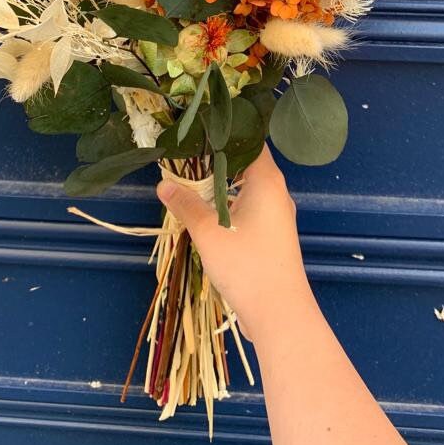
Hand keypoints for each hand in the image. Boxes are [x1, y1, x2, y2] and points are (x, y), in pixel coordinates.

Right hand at [156, 145, 313, 339]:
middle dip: (216, 160)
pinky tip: (208, 213)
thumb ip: (186, 204)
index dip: (225, 133)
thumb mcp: (209, 232)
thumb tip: (164, 183)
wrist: (280, 314)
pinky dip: (229, 205)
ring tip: (191, 182)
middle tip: (186, 155)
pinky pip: (250, 208)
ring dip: (221, 186)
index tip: (198, 130)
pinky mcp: (273, 235)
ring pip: (247, 189)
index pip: (250, 141)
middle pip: (246, 164)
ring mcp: (277, 215)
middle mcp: (276, 192)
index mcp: (267, 181)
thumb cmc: (247, 266)